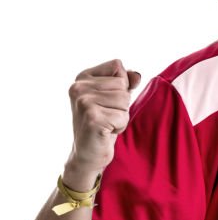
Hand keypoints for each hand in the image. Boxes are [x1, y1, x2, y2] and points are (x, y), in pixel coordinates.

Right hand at [65, 59, 140, 188]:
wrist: (88, 153)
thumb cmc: (104, 122)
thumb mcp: (115, 97)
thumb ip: (126, 82)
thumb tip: (136, 75)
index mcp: (82, 77)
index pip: (117, 65)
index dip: (121, 85)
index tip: (106, 101)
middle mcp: (78, 87)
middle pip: (123, 84)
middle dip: (121, 103)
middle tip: (106, 115)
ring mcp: (83, 102)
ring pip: (124, 99)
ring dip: (121, 115)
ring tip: (106, 123)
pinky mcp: (92, 118)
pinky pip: (123, 116)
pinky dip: (119, 126)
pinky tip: (105, 131)